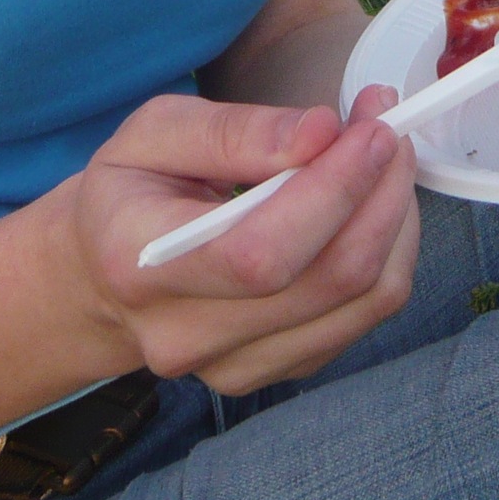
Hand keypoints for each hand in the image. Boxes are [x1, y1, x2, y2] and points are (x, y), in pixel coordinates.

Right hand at [66, 89, 418, 395]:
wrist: (103, 274)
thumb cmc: (133, 189)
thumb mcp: (154, 132)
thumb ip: (234, 130)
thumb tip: (319, 132)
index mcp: (139, 264)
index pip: (258, 252)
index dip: (333, 190)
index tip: (371, 131)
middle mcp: (183, 335)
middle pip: (325, 280)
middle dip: (379, 193)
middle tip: (391, 130)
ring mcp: (232, 367)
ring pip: (362, 302)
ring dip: (395, 220)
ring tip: (386, 160)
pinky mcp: (277, 370)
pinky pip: (365, 316)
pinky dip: (388, 253)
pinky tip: (370, 206)